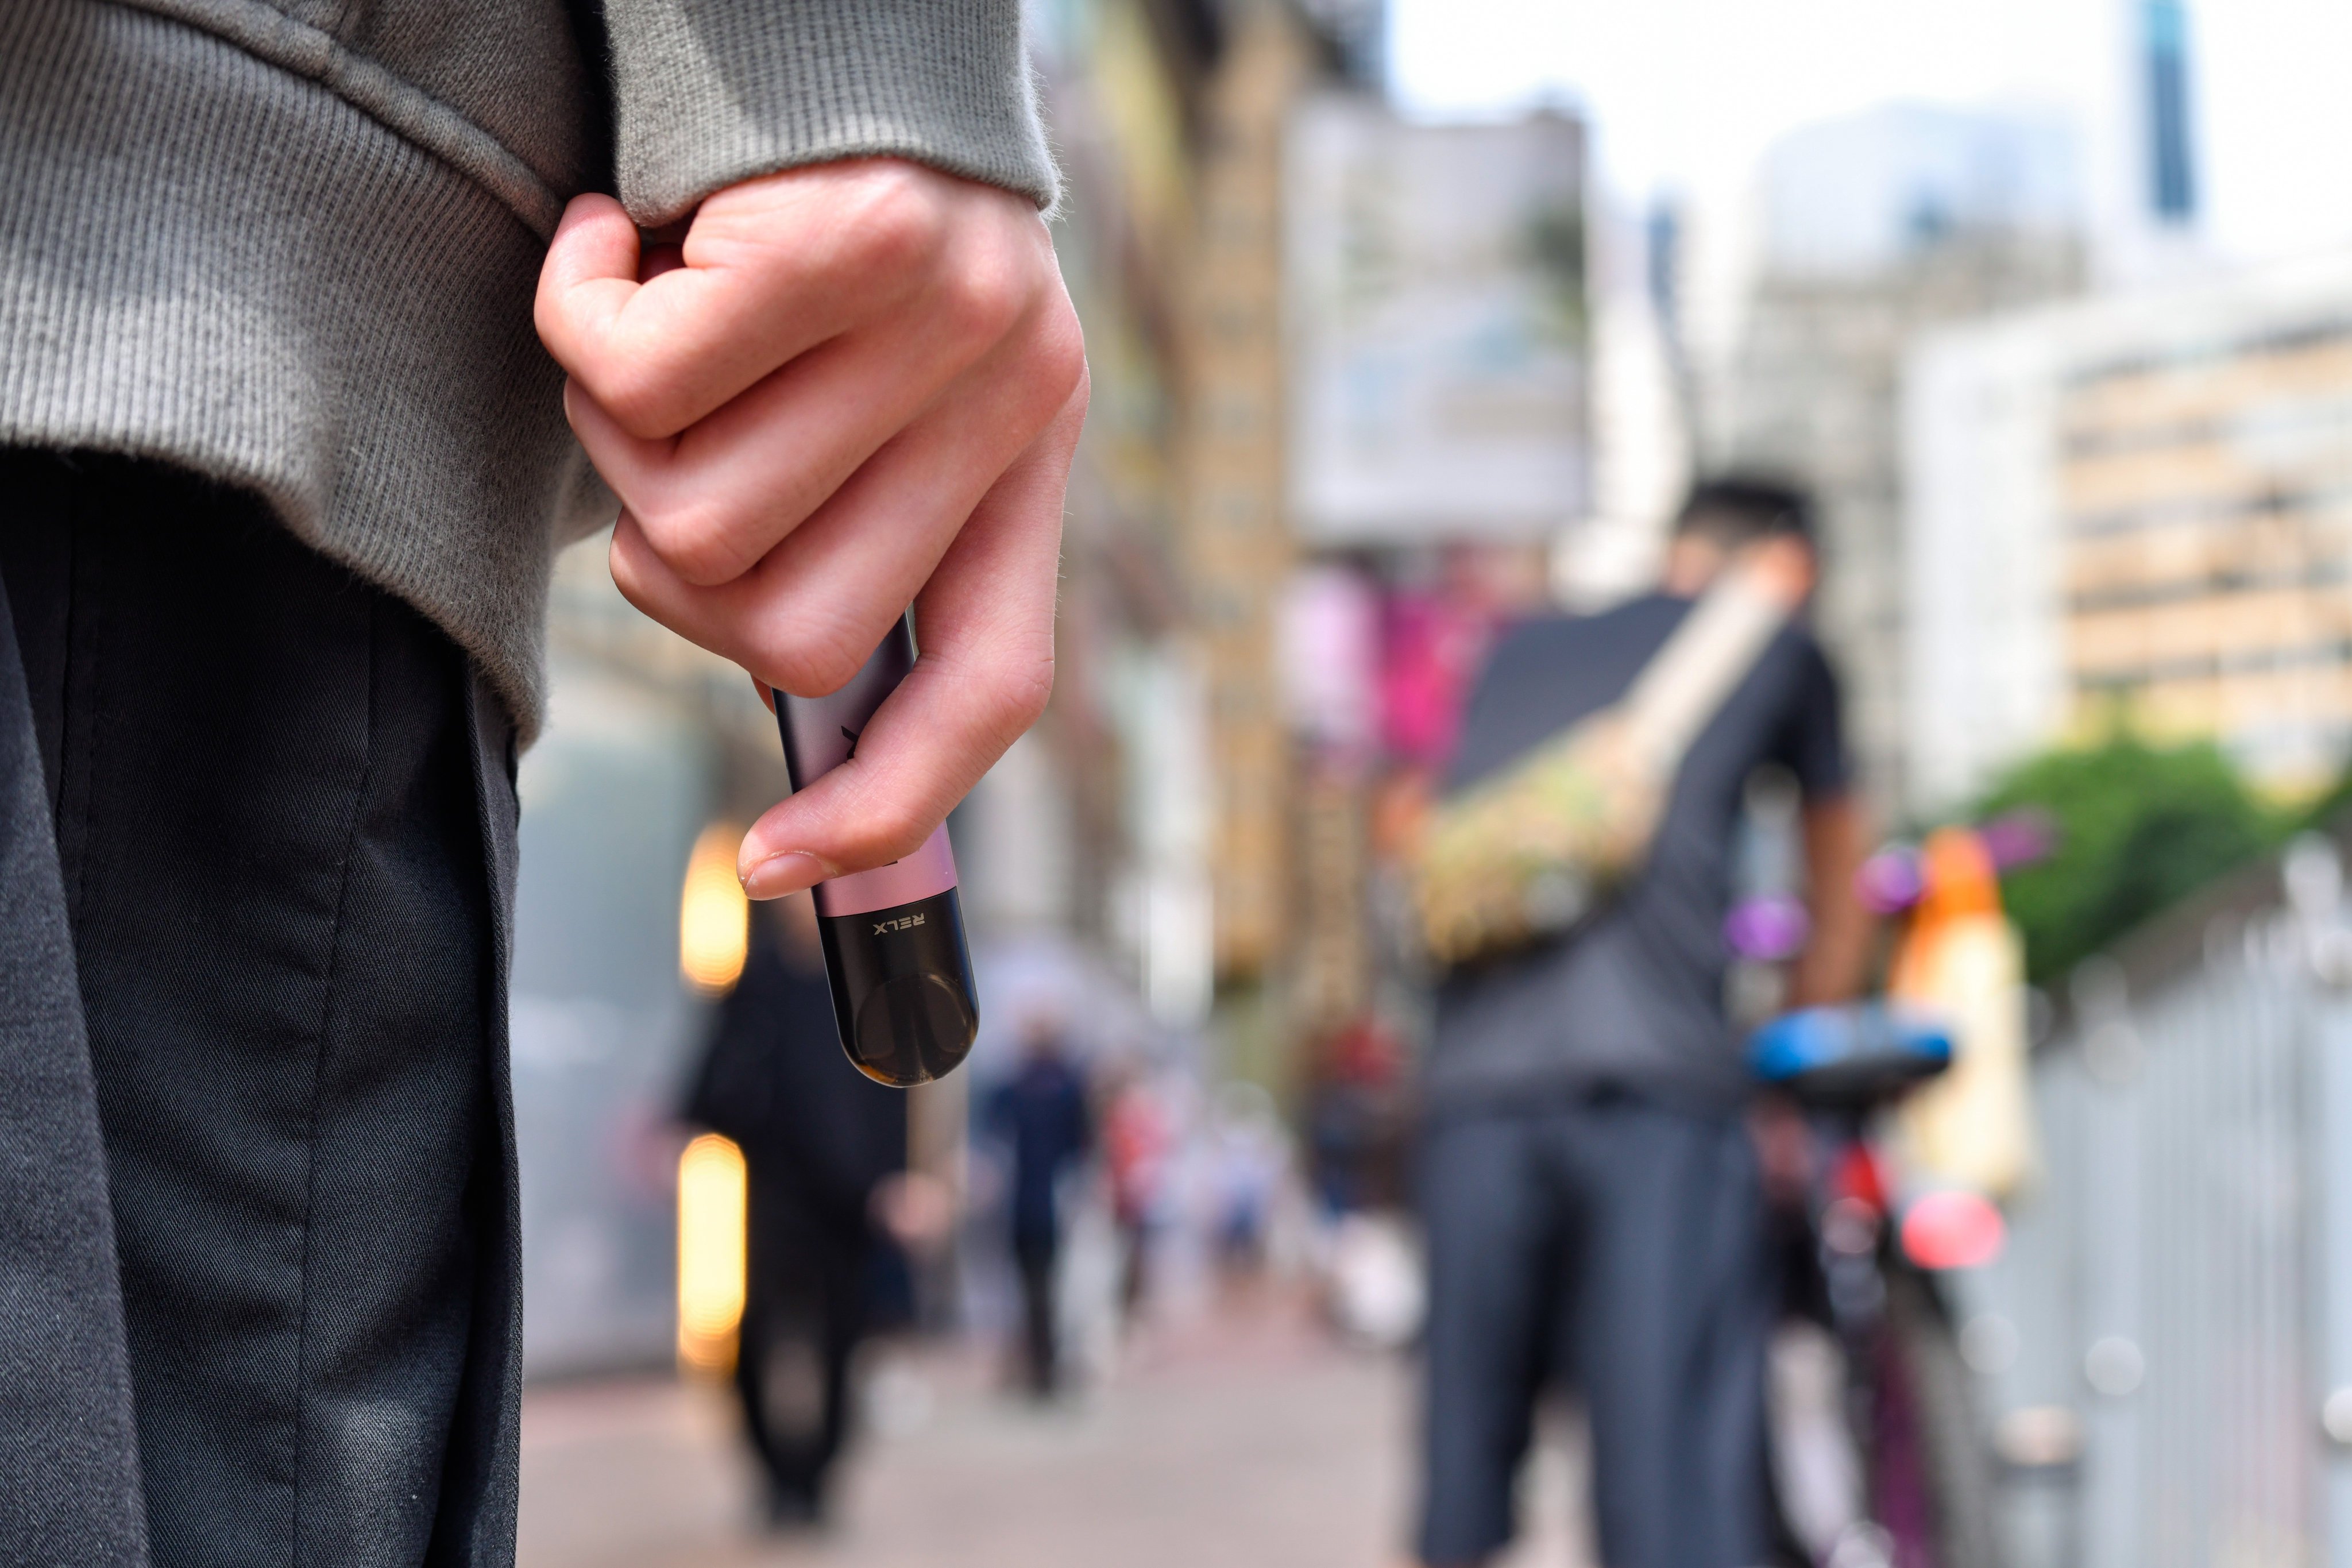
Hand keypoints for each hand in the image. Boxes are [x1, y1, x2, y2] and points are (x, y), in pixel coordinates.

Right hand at [536, 159, 1086, 896]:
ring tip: (645, 320)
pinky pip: (637, 378)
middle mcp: (1012, 400)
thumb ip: (855, 519)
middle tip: (658, 439)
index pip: (989, 687)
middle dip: (668, 565)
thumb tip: (785, 700)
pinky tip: (611, 238)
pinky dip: (574, 315)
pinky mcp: (853, 243)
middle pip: (789, 632)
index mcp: (1026, 461)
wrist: (844, 13)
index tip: (774, 866)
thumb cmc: (833, 223)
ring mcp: (946, 324)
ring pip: (690, 515)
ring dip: (609, 429)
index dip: (891, 804)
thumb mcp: (886, 382)